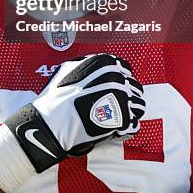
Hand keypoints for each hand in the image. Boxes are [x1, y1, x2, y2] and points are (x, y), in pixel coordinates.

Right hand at [5, 53, 144, 172]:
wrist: (54, 121)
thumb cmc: (58, 96)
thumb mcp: (68, 68)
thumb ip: (87, 64)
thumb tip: (95, 65)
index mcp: (106, 63)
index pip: (126, 68)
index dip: (121, 79)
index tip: (117, 87)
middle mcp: (118, 78)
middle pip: (134, 87)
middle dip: (127, 95)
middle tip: (115, 105)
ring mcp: (123, 99)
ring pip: (138, 104)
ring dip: (130, 111)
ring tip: (117, 118)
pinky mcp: (124, 120)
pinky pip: (134, 124)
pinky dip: (127, 128)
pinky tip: (116, 129)